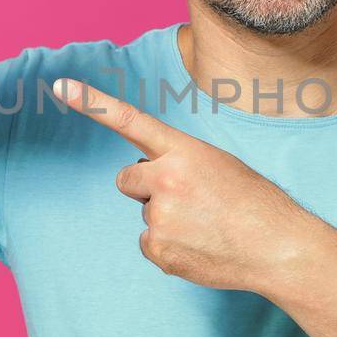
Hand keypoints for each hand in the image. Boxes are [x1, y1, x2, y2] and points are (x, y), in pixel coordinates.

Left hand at [51, 77, 336, 295]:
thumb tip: (151, 188)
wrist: (276, 247)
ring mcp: (158, 215)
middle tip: (190, 200)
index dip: (92, 103)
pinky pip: (149, 243)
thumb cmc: (254, 203)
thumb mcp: (219, 165)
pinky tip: (199, 246)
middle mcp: (164, 178)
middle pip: (127, 178)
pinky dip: (169, 246)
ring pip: (145, 214)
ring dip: (167, 219)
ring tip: (206, 225)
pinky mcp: (157, 248)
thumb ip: (180, 165)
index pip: (130, 120)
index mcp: (183, 150)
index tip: (59, 87)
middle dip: (147, 187)